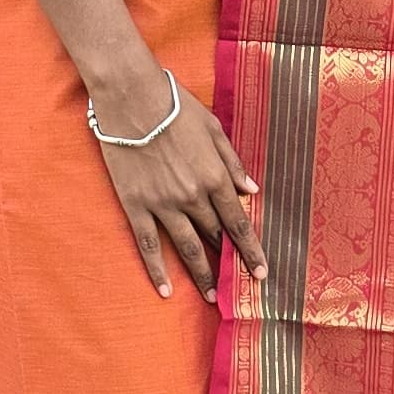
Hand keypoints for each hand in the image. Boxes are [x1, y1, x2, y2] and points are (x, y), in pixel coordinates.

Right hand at [88, 63, 266, 303]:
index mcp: (215, 177)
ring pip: (186, 248)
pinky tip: (165, 290)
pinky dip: (157, 269)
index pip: (238, 222)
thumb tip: (253, 192)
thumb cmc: (175, 106)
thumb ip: (233, 163)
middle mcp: (193, 196)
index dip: (251, 250)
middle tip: (238, 285)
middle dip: (227, 261)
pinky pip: (148, 244)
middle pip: (214, 236)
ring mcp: (163, 203)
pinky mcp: (136, 205)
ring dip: (201, 274)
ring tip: (211, 296)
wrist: (131, 97)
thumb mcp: (214, 129)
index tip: (262, 272)